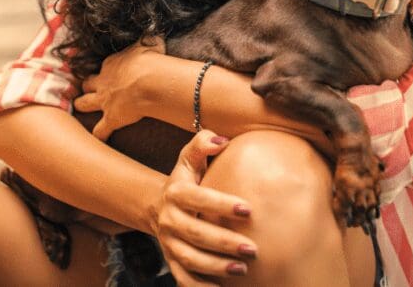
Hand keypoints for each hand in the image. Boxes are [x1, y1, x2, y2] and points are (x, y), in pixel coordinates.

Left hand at [74, 36, 165, 140]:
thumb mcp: (150, 42)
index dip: (105, 71)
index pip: (104, 67)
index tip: (108, 73)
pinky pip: (100, 131)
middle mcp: (103, 82)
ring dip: (82, 106)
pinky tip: (97, 140)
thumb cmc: (152, 60)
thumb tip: (155, 34)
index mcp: (111, 64)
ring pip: (84, 104)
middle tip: (85, 90)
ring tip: (80, 109)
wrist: (150, 81)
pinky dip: (99, 135)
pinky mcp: (111, 118)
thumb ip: (148, 39)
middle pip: (86, 84)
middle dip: (85, 87)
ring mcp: (104, 101)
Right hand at [152, 130, 257, 285]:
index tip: (249, 210)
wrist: (159, 206)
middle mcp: (169, 219)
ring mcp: (169, 243)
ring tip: (243, 269)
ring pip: (189, 259)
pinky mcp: (171, 261)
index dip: (221, 204)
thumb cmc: (187, 180)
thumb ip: (202, 144)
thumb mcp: (190, 159)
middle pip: (195, 233)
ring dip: (216, 267)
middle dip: (224, 243)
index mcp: (176, 192)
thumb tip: (221, 139)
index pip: (197, 198)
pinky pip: (183, 279)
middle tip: (253, 249)